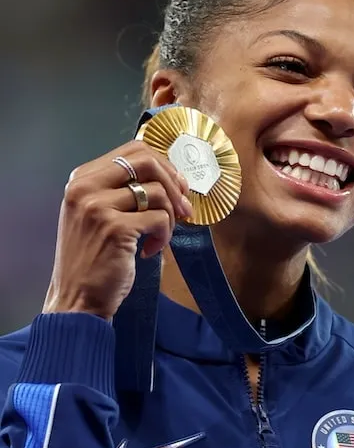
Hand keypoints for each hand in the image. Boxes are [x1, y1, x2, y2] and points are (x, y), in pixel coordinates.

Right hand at [43, 140, 192, 319]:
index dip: (164, 164)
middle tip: (183, 208)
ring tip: (159, 236)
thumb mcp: (97, 213)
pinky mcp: (115, 228)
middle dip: (174, 184)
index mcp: (81, 179)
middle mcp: (85, 187)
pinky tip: (150, 250)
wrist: (77, 297)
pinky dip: (164, 236)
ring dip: (170, 217)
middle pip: (146, 161)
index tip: (177, 186)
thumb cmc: (94, 257)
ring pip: (157, 192)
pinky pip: (160, 219)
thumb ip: (122, 189)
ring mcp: (98, 206)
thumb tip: (172, 175)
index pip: (132, 149)